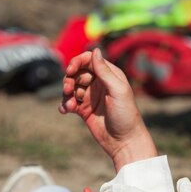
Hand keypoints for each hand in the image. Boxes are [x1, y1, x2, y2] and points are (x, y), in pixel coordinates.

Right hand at [60, 49, 156, 169]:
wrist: (124, 141)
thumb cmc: (125, 115)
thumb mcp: (117, 91)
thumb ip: (105, 71)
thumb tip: (95, 50)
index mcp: (110, 75)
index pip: (89, 60)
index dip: (77, 62)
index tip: (70, 71)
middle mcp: (99, 83)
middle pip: (77, 72)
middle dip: (69, 79)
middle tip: (68, 90)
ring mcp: (91, 96)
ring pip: (71, 87)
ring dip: (66, 93)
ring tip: (69, 105)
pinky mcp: (84, 110)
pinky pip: (69, 102)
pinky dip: (64, 104)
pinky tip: (65, 111)